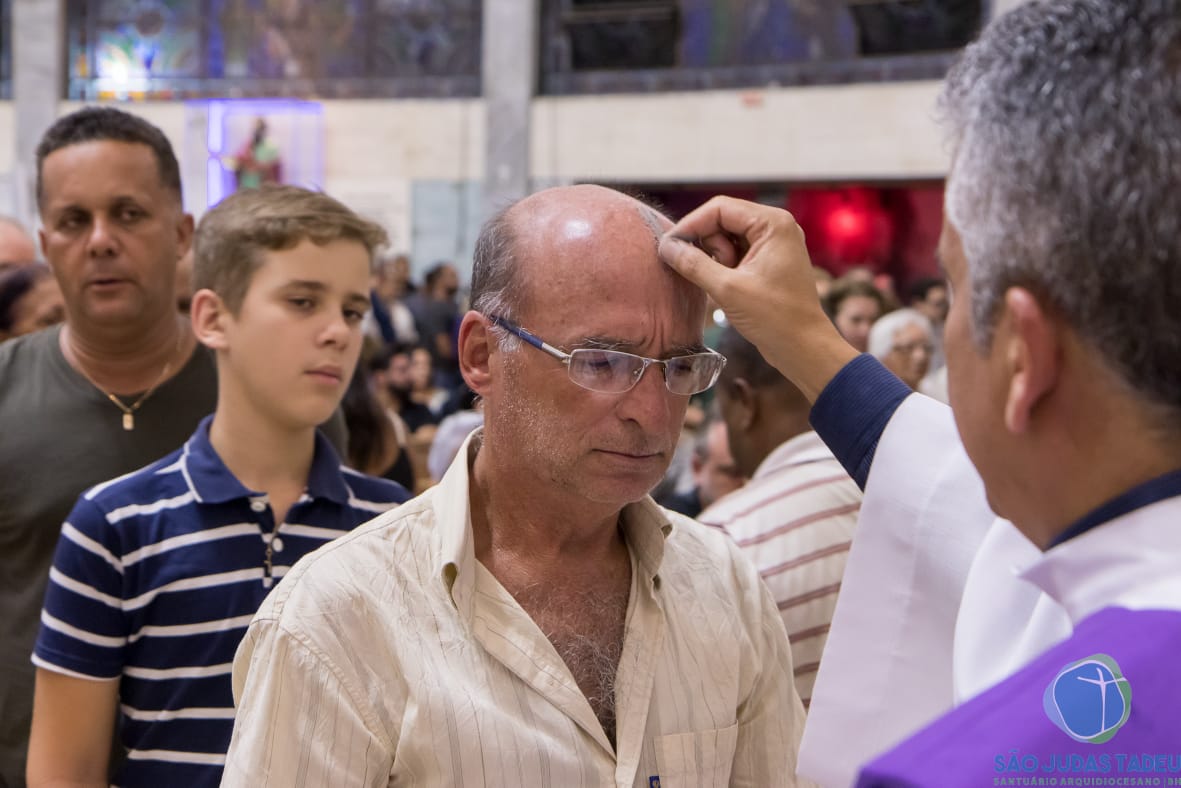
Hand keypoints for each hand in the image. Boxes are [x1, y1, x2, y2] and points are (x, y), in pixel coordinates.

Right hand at [658, 196, 857, 401]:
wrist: (803, 347)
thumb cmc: (773, 318)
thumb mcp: (727, 289)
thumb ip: (693, 264)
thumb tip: (666, 247)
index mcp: (772, 223)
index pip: (720, 209)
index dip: (691, 225)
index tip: (669, 247)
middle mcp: (775, 227)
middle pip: (723, 220)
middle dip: (707, 245)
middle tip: (705, 272)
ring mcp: (773, 244)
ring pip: (727, 238)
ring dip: (715, 258)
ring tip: (722, 284)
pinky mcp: (769, 262)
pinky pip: (736, 253)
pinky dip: (724, 267)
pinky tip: (725, 287)